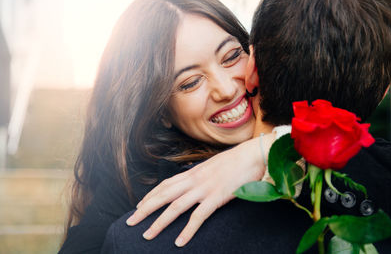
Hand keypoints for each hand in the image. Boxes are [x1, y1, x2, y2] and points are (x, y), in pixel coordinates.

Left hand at [126, 133, 274, 246]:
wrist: (253, 154)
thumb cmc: (236, 161)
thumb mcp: (213, 166)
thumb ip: (201, 176)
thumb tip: (194, 183)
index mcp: (193, 172)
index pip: (165, 184)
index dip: (150, 195)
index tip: (139, 205)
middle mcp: (194, 179)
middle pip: (163, 195)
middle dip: (145, 209)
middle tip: (130, 222)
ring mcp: (204, 188)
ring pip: (175, 207)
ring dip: (159, 222)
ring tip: (147, 235)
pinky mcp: (217, 197)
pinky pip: (198, 216)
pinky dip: (187, 230)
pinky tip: (179, 242)